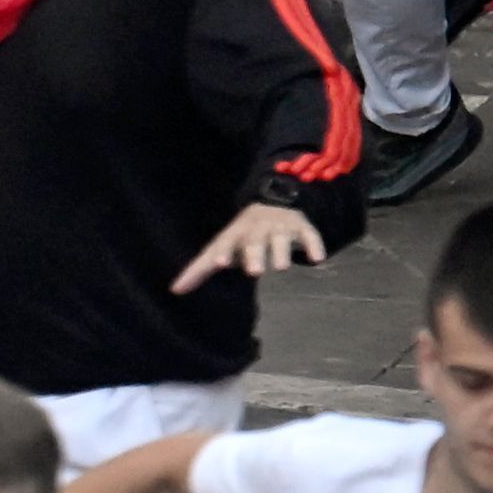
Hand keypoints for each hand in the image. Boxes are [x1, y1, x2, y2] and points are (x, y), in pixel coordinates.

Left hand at [173, 199, 326, 293]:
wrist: (275, 202)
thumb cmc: (242, 234)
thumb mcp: (223, 246)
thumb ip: (201, 268)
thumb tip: (174, 290)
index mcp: (234, 234)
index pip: (225, 244)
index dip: (223, 253)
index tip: (220, 264)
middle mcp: (255, 229)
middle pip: (253, 241)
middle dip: (253, 254)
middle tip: (253, 271)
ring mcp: (278, 227)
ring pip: (279, 238)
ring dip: (279, 251)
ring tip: (280, 267)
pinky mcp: (300, 227)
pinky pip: (308, 235)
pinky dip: (313, 245)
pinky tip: (317, 259)